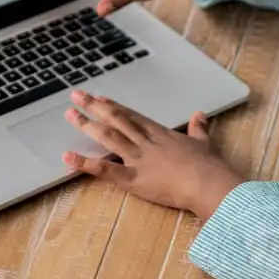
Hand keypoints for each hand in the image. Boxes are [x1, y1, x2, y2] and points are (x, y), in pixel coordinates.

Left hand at [63, 91, 242, 217]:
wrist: (209, 183)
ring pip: (109, 137)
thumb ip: (198, 128)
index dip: (114, 107)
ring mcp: (138, 159)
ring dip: (87, 125)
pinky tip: (68, 157)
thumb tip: (200, 115)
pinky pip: (106, 170)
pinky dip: (86, 164)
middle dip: (94, 107)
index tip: (100, 98)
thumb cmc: (209, 166)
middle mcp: (146, 142)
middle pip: (116, 120)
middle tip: (76, 95)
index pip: (132, 116)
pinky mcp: (135, 179)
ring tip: (70, 114)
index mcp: (160, 134)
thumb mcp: (205, 143)